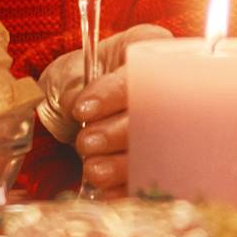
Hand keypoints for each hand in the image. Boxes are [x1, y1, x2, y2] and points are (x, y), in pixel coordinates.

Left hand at [39, 23, 169, 197]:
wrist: (71, 110)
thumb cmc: (74, 80)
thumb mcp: (67, 74)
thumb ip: (73, 85)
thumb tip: (76, 102)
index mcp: (150, 47)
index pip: (143, 70)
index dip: (114, 94)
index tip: (82, 110)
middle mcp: (169, 82)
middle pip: (156, 113)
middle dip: (117, 133)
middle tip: (85, 143)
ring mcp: (170, 122)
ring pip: (158, 147)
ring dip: (122, 163)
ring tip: (92, 168)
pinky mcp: (163, 156)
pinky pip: (155, 174)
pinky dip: (128, 185)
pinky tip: (106, 189)